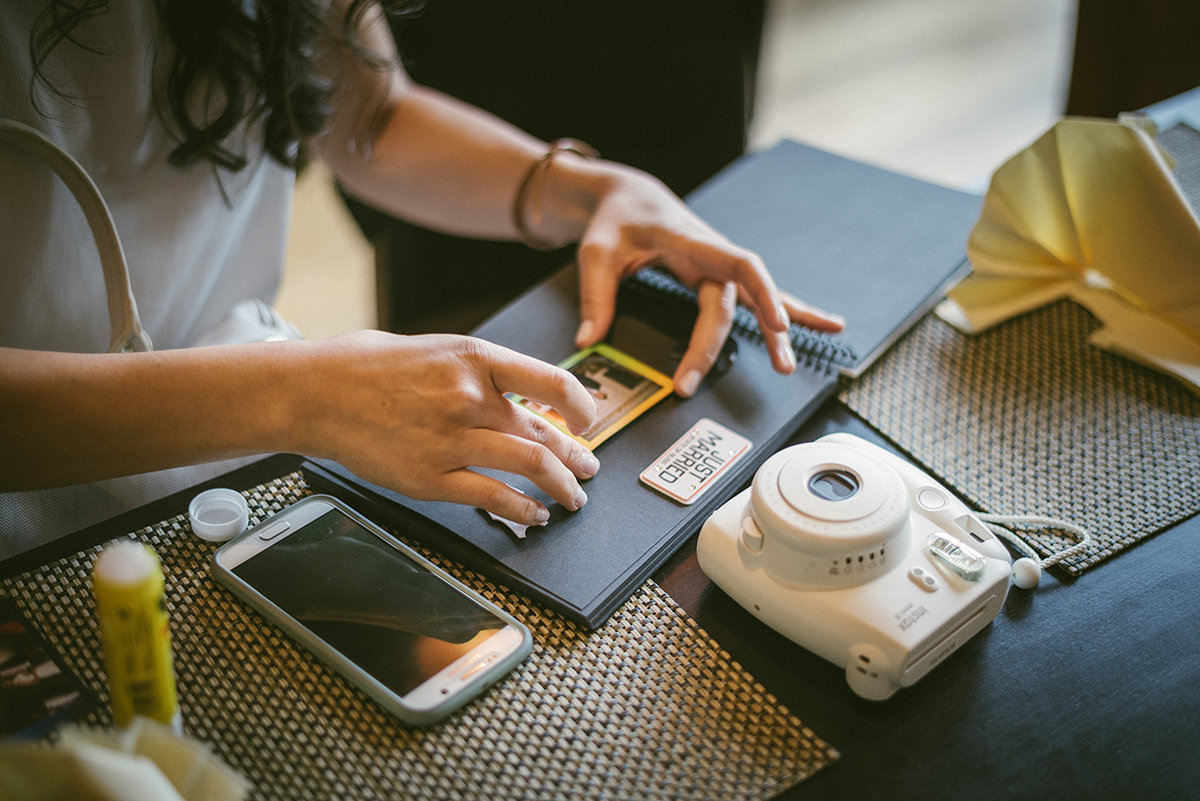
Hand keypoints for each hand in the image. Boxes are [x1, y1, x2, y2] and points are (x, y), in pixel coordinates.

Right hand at [297, 331, 598, 525]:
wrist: (319, 392)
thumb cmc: (372, 367)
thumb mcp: (440, 349)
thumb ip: (485, 373)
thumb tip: (527, 398)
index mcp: (476, 358)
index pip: (553, 381)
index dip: (582, 406)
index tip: (588, 420)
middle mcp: (471, 398)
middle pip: (546, 432)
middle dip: (576, 456)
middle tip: (588, 467)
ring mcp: (452, 440)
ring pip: (531, 467)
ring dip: (562, 487)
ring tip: (572, 497)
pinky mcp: (432, 478)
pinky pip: (494, 498)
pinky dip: (523, 510)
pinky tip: (534, 515)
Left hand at [571, 167, 844, 396]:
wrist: (628, 197)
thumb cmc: (614, 220)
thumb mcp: (596, 252)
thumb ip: (595, 295)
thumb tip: (588, 340)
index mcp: (692, 242)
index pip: (740, 266)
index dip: (763, 293)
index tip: (776, 324)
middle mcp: (714, 255)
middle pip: (736, 301)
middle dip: (735, 340)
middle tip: (728, 378)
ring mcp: (720, 267)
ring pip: (757, 300)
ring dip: (777, 331)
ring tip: (790, 366)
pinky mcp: (719, 278)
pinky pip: (757, 298)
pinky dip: (788, 311)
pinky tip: (824, 326)